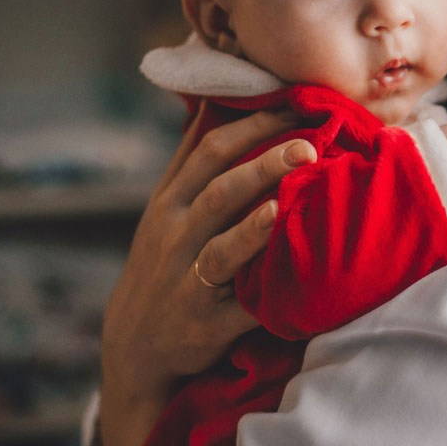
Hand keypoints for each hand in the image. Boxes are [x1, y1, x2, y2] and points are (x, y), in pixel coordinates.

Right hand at [100, 103, 316, 445]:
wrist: (136, 347)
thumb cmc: (164, 261)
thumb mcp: (165, 208)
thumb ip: (191, 158)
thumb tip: (217, 98)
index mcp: (170, 203)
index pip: (210, 151)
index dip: (252, 126)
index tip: (295, 105)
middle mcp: (175, 238)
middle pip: (219, 193)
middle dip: (262, 166)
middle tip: (309, 146)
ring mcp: (188, 283)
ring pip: (222, 250)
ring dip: (256, 227)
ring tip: (286, 203)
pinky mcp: (205, 326)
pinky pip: (238, 309)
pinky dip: (259, 295)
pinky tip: (284, 278)